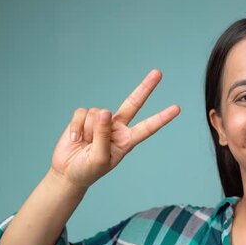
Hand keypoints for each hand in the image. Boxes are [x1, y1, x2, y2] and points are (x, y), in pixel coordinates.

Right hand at [50, 70, 179, 187]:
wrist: (68, 172)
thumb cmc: (88, 170)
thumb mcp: (99, 158)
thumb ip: (103, 136)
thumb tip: (105, 111)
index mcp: (127, 140)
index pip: (148, 127)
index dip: (162, 118)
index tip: (177, 109)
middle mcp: (117, 127)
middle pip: (133, 103)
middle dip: (145, 88)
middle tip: (158, 72)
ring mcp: (102, 121)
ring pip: (98, 113)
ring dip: (89, 131)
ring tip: (85, 144)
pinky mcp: (85, 117)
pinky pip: (82, 113)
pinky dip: (76, 127)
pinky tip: (76, 139)